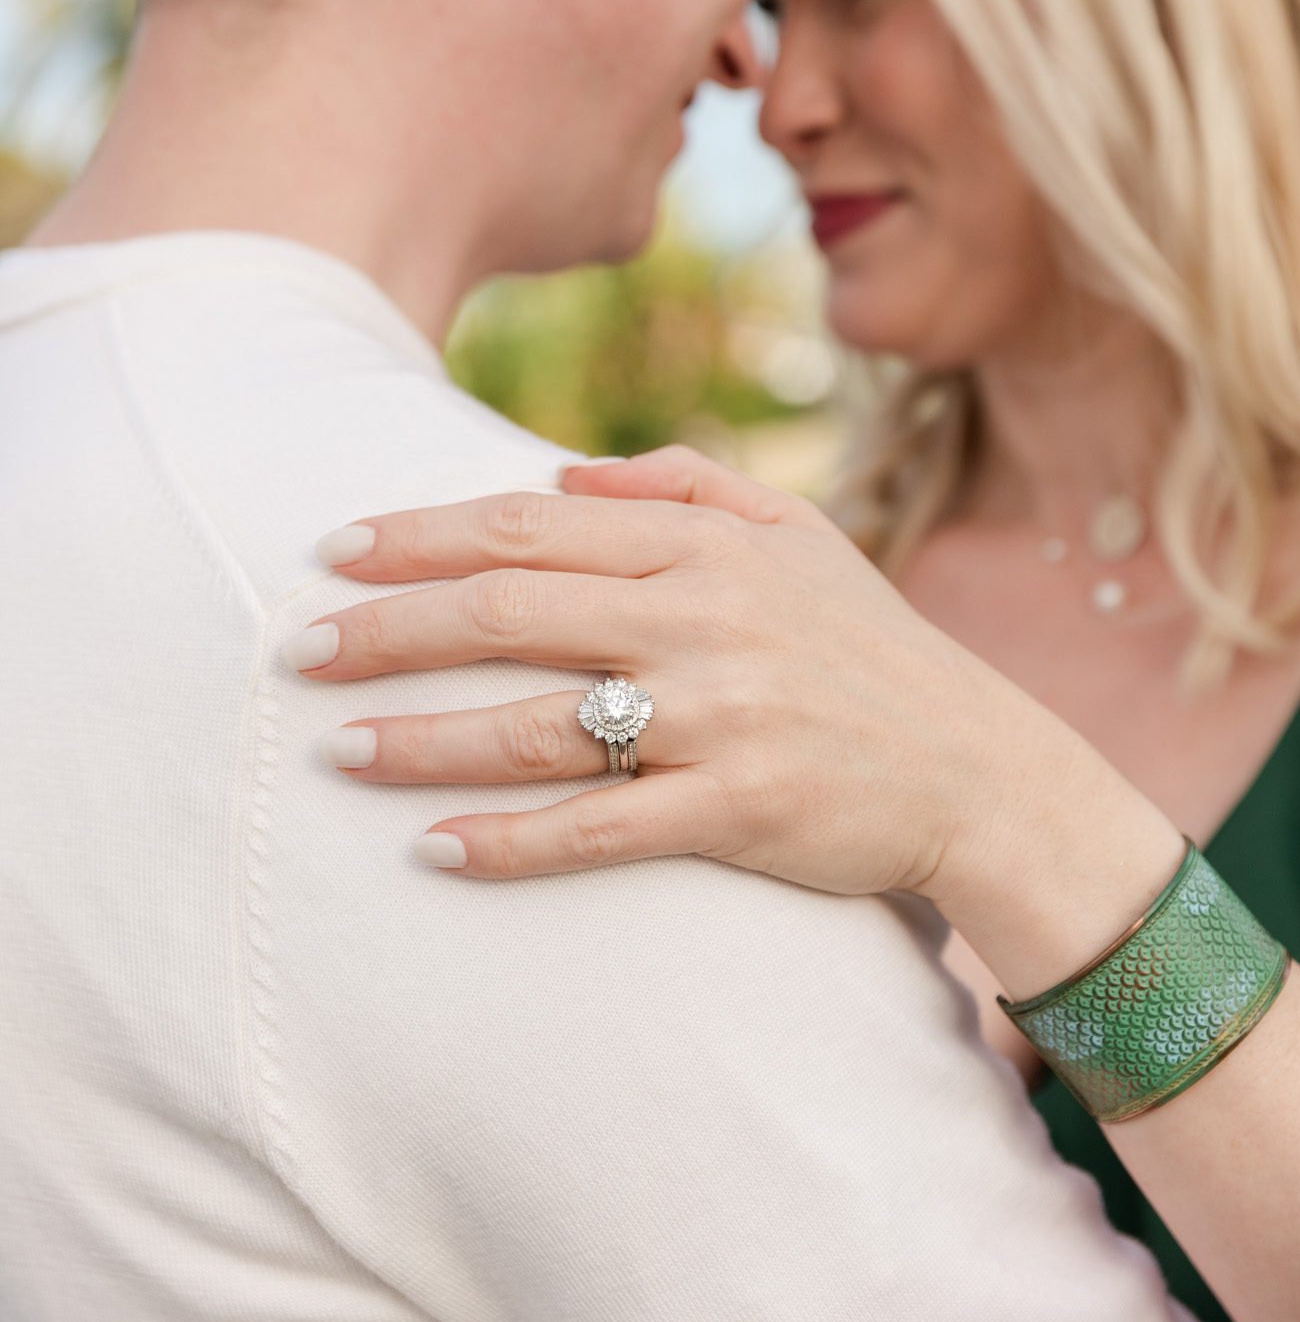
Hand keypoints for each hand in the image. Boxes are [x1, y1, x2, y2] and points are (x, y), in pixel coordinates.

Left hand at [292, 446, 1049, 898]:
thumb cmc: (868, 643)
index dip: (424, 535)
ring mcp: (720, 717)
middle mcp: (704, 620)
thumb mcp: (795, 533)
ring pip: (538, 725)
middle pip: (511, 612)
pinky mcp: (737, 810)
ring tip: (336, 750)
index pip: (532, 525)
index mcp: (706, 545)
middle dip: (392, 628)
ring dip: (424, 740)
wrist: (977, 766)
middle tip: (300, 652)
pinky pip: (599, 830)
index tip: (338, 549)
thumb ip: (682, 484)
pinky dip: (511, 842)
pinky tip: (434, 851)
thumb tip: (558, 470)